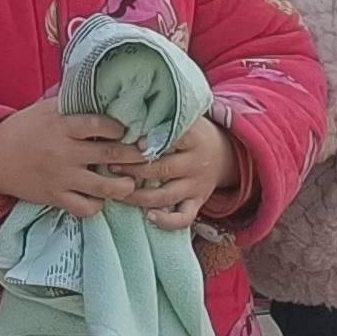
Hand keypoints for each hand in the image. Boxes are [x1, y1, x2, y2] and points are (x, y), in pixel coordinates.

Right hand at [0, 99, 138, 217]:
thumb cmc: (23, 129)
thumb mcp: (45, 109)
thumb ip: (72, 103)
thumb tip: (101, 90)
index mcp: (61, 126)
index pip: (99, 125)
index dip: (120, 127)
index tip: (129, 129)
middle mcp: (63, 152)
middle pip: (109, 155)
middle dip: (134, 156)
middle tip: (146, 154)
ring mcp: (60, 177)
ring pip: (102, 187)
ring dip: (124, 186)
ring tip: (131, 182)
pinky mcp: (54, 197)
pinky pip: (84, 208)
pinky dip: (97, 205)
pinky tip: (102, 198)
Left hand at [126, 112, 235, 231]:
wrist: (225, 154)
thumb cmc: (194, 134)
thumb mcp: (187, 120)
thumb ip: (164, 118)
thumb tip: (130, 114)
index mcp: (194, 139)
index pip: (174, 139)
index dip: (153, 141)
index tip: (135, 142)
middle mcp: (196, 164)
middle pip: (163, 169)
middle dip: (134, 169)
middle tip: (111, 166)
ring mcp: (196, 186)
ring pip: (167, 195)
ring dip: (139, 196)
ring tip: (119, 192)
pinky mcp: (197, 202)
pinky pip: (184, 217)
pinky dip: (167, 221)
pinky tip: (149, 216)